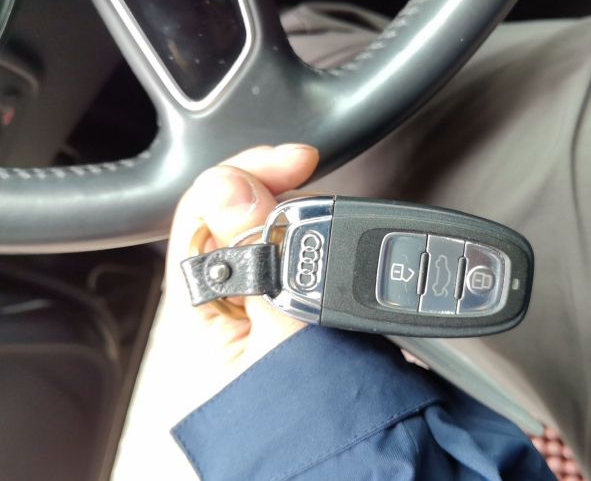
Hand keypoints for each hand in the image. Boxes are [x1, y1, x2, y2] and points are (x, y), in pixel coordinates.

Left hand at [112, 144, 319, 480]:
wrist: (368, 463)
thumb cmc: (313, 427)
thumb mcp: (285, 341)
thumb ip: (259, 266)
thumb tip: (230, 191)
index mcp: (202, 316)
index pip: (201, 219)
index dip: (242, 177)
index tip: (295, 161)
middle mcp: (226, 309)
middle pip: (231, 219)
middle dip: (269, 188)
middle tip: (308, 173)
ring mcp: (260, 310)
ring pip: (266, 237)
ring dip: (294, 212)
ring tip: (320, 198)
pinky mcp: (294, 313)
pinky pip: (294, 260)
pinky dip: (314, 240)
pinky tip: (326, 232)